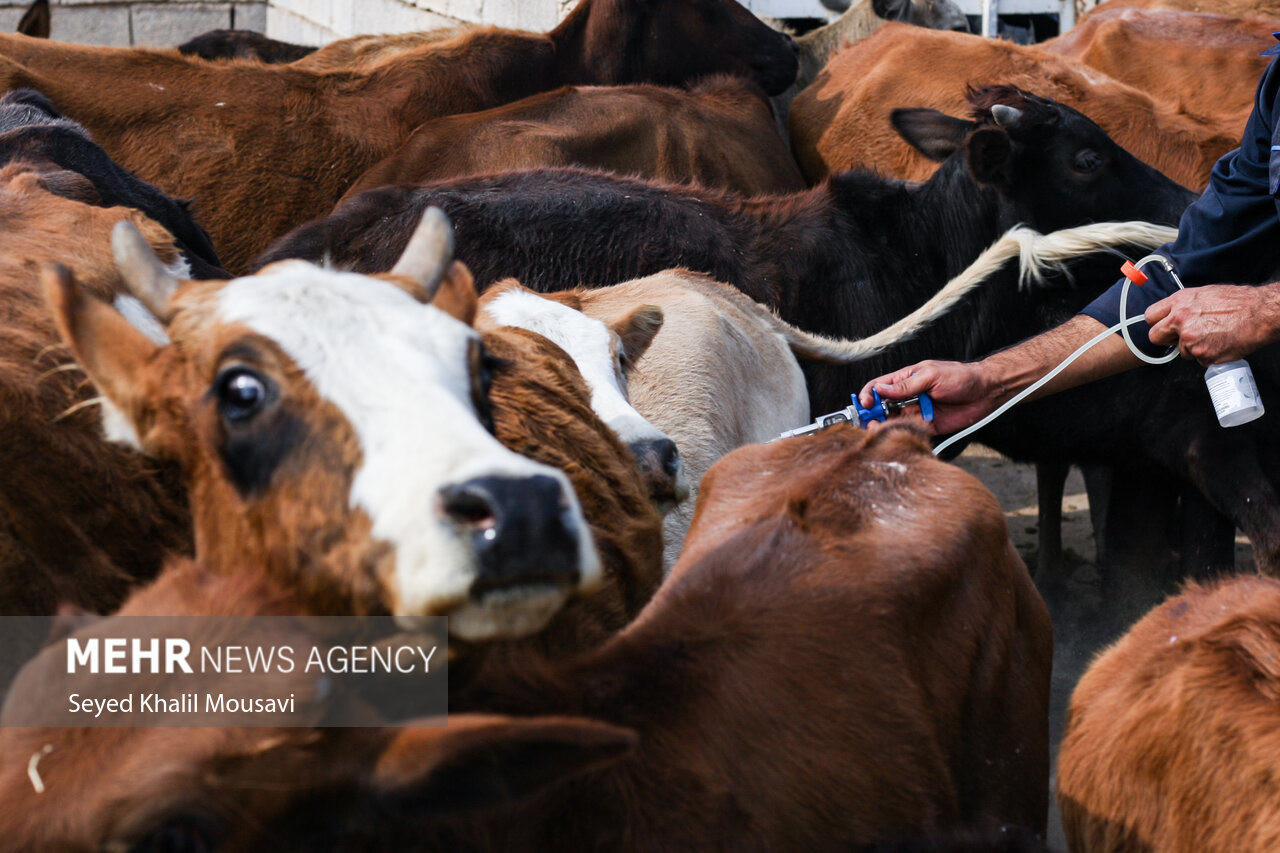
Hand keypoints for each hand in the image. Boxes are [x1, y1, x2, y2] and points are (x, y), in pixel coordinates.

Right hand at [858, 360, 998, 434]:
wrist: (986, 392)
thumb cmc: (961, 377)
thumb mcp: (930, 376)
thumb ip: (905, 385)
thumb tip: (880, 389)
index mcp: (905, 380)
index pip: (878, 387)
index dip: (867, 395)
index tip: (864, 403)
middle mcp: (908, 397)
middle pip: (881, 407)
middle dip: (872, 414)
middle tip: (868, 420)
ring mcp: (916, 412)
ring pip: (893, 421)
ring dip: (884, 425)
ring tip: (879, 428)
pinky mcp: (926, 426)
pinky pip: (910, 432)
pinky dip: (902, 433)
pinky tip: (899, 432)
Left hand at [1145, 284, 1279, 364]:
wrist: (1260, 314)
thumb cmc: (1239, 303)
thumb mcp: (1205, 294)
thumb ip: (1185, 305)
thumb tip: (1174, 314)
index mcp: (1180, 302)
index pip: (1150, 316)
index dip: (1157, 323)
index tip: (1163, 327)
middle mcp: (1180, 320)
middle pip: (1155, 337)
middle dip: (1167, 339)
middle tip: (1182, 338)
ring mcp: (1190, 339)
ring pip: (1181, 351)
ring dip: (1194, 348)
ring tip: (1214, 336)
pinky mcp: (1202, 354)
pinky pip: (1199, 360)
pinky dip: (1209, 356)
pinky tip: (1221, 344)